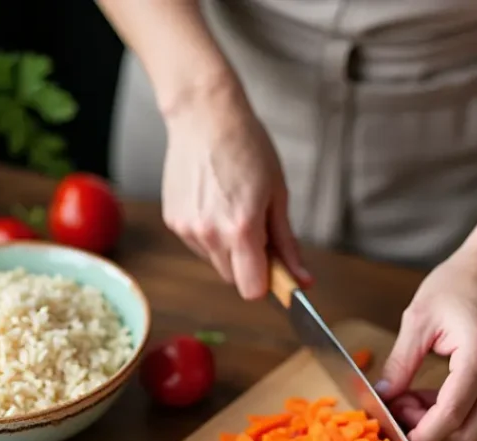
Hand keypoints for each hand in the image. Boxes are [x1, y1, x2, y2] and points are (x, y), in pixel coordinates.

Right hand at [161, 91, 309, 299]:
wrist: (205, 115)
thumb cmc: (247, 147)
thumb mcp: (277, 195)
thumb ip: (287, 244)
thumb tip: (303, 281)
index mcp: (241, 229)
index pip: (252, 290)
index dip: (266, 282)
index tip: (273, 266)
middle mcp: (210, 234)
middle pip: (234, 279)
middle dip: (248, 264)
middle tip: (256, 228)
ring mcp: (188, 228)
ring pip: (216, 262)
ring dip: (228, 249)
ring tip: (231, 206)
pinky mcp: (173, 221)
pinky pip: (198, 245)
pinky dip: (209, 234)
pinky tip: (213, 202)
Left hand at [377, 243, 476, 440]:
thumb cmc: (459, 282)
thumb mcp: (418, 318)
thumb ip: (400, 363)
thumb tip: (383, 396)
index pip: (453, 413)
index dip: (424, 434)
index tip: (400, 435)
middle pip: (472, 432)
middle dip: (436, 432)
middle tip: (407, 409)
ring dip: (452, 427)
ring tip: (424, 401)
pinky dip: (468, 416)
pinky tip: (445, 395)